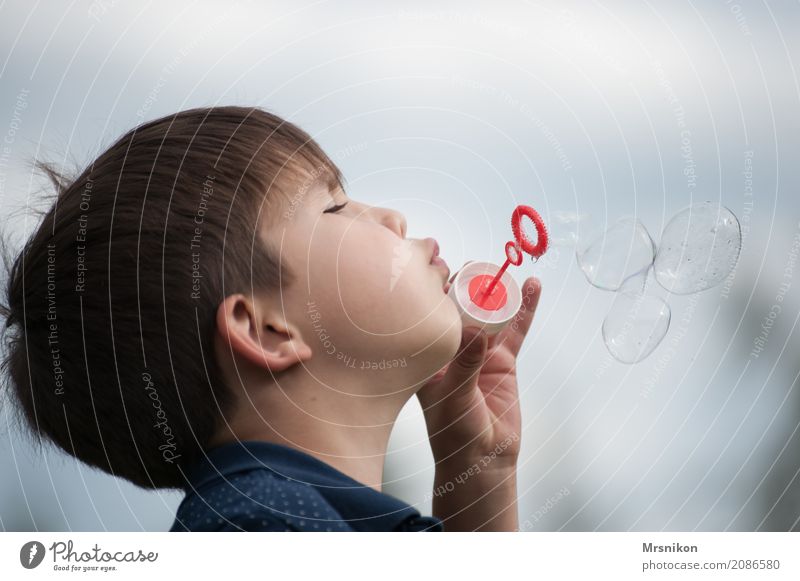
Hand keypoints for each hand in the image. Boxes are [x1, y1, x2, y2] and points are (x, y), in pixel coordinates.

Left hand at [417, 274, 541, 468]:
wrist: (483, 460)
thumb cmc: (454, 434)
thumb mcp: (454, 398)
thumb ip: (465, 365)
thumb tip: (476, 331)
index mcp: (429, 354)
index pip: (431, 315)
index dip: (436, 291)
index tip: (443, 269)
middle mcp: (452, 348)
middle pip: (462, 307)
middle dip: (469, 285)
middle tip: (477, 265)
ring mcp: (479, 351)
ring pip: (490, 314)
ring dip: (498, 291)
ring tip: (505, 266)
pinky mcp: (503, 359)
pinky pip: (516, 329)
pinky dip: (526, 308)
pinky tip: (533, 287)